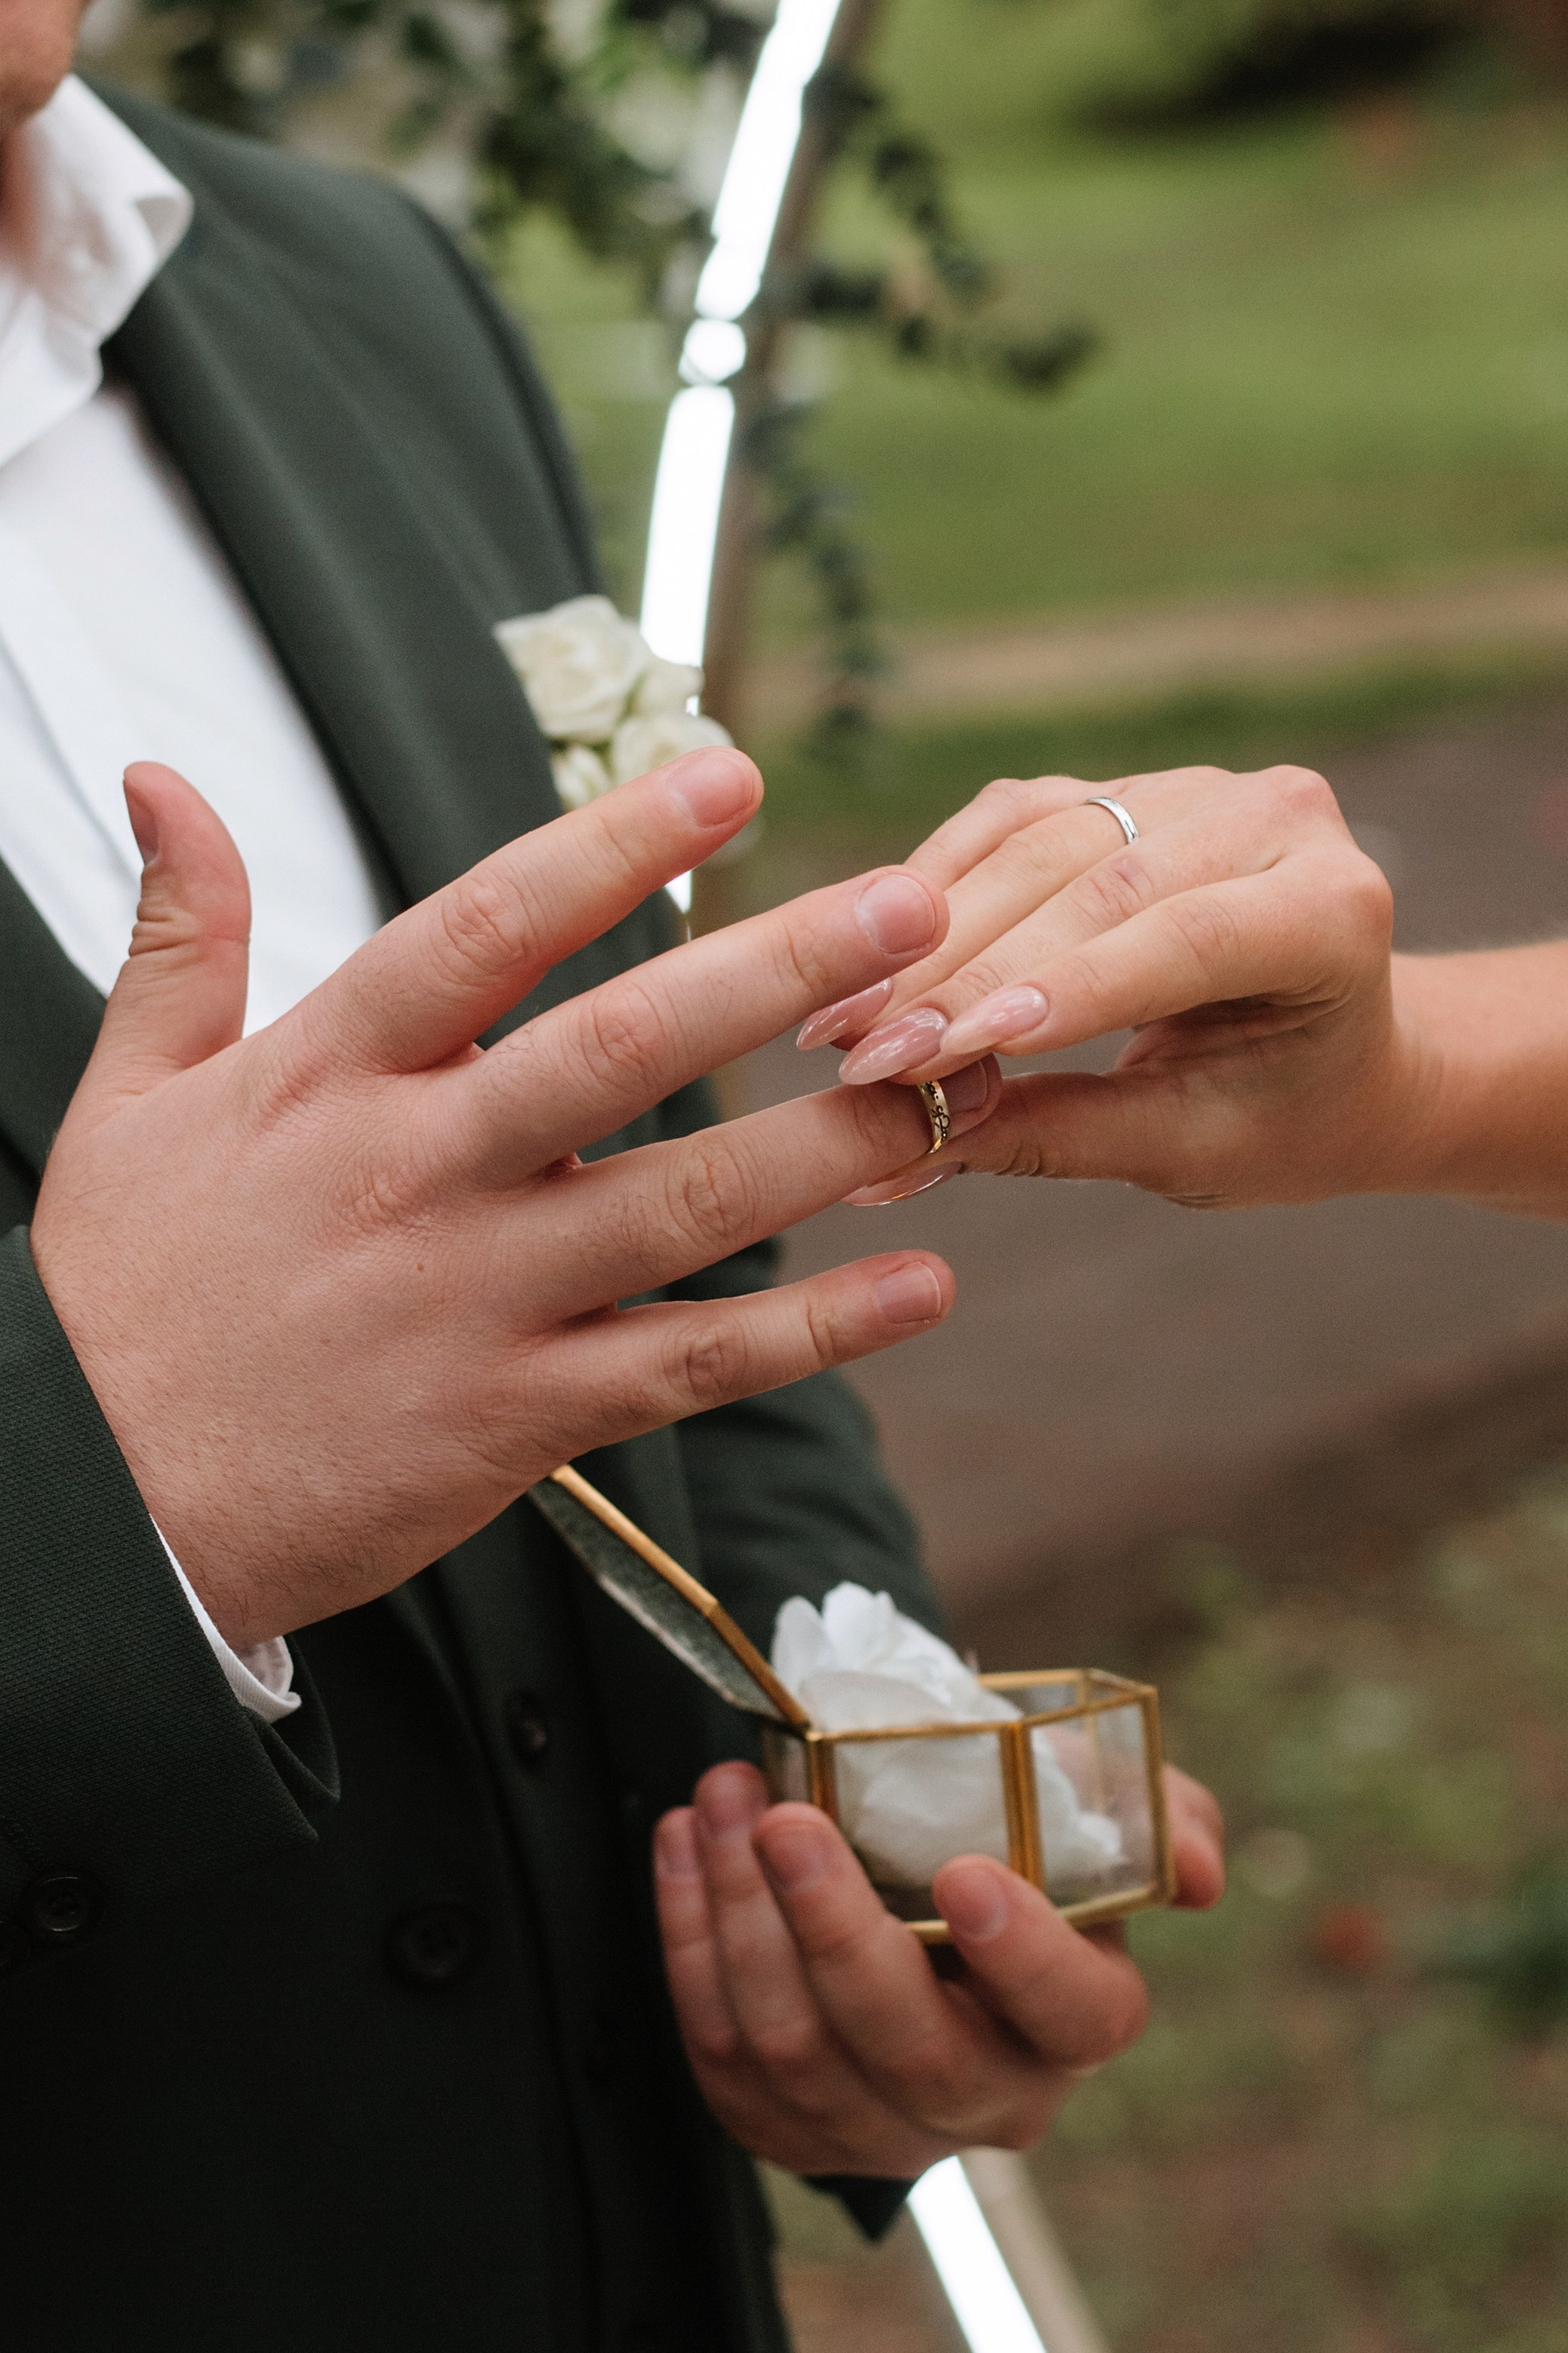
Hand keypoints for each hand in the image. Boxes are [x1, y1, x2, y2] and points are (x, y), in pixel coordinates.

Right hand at [32, 751, 999, 1647]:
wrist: (93, 1510)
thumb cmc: (122, 1296)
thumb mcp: (126, 1097)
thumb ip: (181, 934)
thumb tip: (165, 778)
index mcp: (329, 1076)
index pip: (486, 928)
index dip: (610, 846)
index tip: (726, 775)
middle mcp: (420, 1173)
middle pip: (618, 1049)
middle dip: (773, 971)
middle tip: (908, 907)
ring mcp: (479, 1300)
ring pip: (683, 1208)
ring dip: (829, 1145)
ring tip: (954, 1086)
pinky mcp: (517, 1417)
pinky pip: (688, 1368)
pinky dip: (811, 1333)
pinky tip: (920, 1289)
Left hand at [654, 1759, 1223, 2174]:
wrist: (925, 1868)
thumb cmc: (1022, 1836)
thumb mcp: (1109, 1808)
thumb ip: (1164, 1820)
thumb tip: (1198, 1872)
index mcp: (1078, 2022)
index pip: (1070, 2016)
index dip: (1022, 1956)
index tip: (965, 1872)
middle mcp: (988, 2097)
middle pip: (907, 2048)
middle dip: (834, 1928)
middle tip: (785, 1818)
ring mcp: (881, 2126)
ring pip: (796, 2052)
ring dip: (739, 1919)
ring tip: (721, 1804)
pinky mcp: (789, 2124)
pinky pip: (722, 2057)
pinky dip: (689, 1944)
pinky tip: (684, 1847)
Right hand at [797, 765, 1412, 1210]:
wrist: (1340, 1055)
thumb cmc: (1284, 1117)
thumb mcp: (1188, 1149)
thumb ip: (1051, 1136)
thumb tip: (891, 1163)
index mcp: (1336, 908)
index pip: (1181, 938)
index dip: (1053, 991)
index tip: (938, 1055)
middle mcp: (1277, 818)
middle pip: (1095, 881)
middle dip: (965, 975)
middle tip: (858, 1059)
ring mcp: (1193, 787)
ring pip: (1037, 843)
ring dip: (927, 937)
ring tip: (840, 1022)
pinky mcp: (1117, 788)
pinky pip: (1006, 823)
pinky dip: (931, 890)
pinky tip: (864, 963)